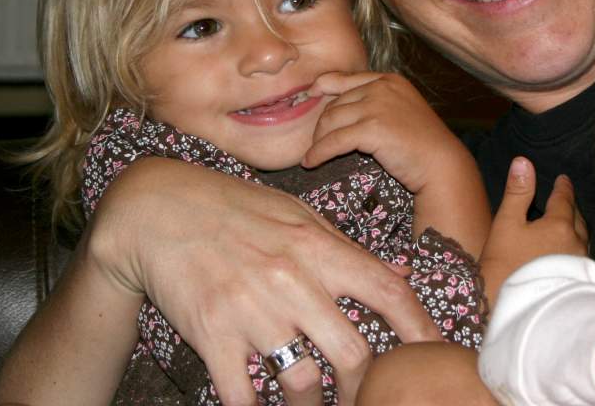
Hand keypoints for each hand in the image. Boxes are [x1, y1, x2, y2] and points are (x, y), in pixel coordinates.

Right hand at [87, 157, 441, 405]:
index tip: (437, 353)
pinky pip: (243, 393)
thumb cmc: (233, 208)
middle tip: (367, 396)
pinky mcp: (212, 334)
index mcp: (318, 247)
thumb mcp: (297, 215)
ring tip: (313, 404)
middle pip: (354, 352)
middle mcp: (292, 280)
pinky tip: (262, 405)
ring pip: (303, 380)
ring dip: (314, 403)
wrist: (157, 210)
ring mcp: (251, 310)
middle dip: (367, 385)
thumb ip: (347, 249)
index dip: (420, 328)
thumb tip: (400, 273)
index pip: (388, 290)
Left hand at [304, 70, 490, 254]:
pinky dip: (319, 153)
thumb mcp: (399, 111)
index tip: (309, 97)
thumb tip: (337, 106)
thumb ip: (374, 102)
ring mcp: (377, 106)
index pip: (343, 79)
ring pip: (330, 121)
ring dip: (318, 140)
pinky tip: (311, 162)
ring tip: (314, 154)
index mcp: (388, 80)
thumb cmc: (421, 143)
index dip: (321, 87)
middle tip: (318, 142)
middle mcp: (381, 87)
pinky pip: (333, 141)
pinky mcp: (371, 129)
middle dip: (323, 124)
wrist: (441, 164)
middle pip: (334, 103)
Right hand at [478, 157, 587, 304]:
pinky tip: (566, 253)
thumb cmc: (506, 267)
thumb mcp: (506, 225)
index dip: (563, 187)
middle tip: (565, 199)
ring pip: (581, 239)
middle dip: (571, 207)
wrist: (518, 312)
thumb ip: (517, 193)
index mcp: (559, 225)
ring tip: (567, 223)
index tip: (563, 179)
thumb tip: (523, 162)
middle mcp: (576, 243)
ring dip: (575, 227)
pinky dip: (573, 247)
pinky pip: (579, 256)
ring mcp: (579, 265)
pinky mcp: (578, 283)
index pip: (564, 199)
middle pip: (577, 219)